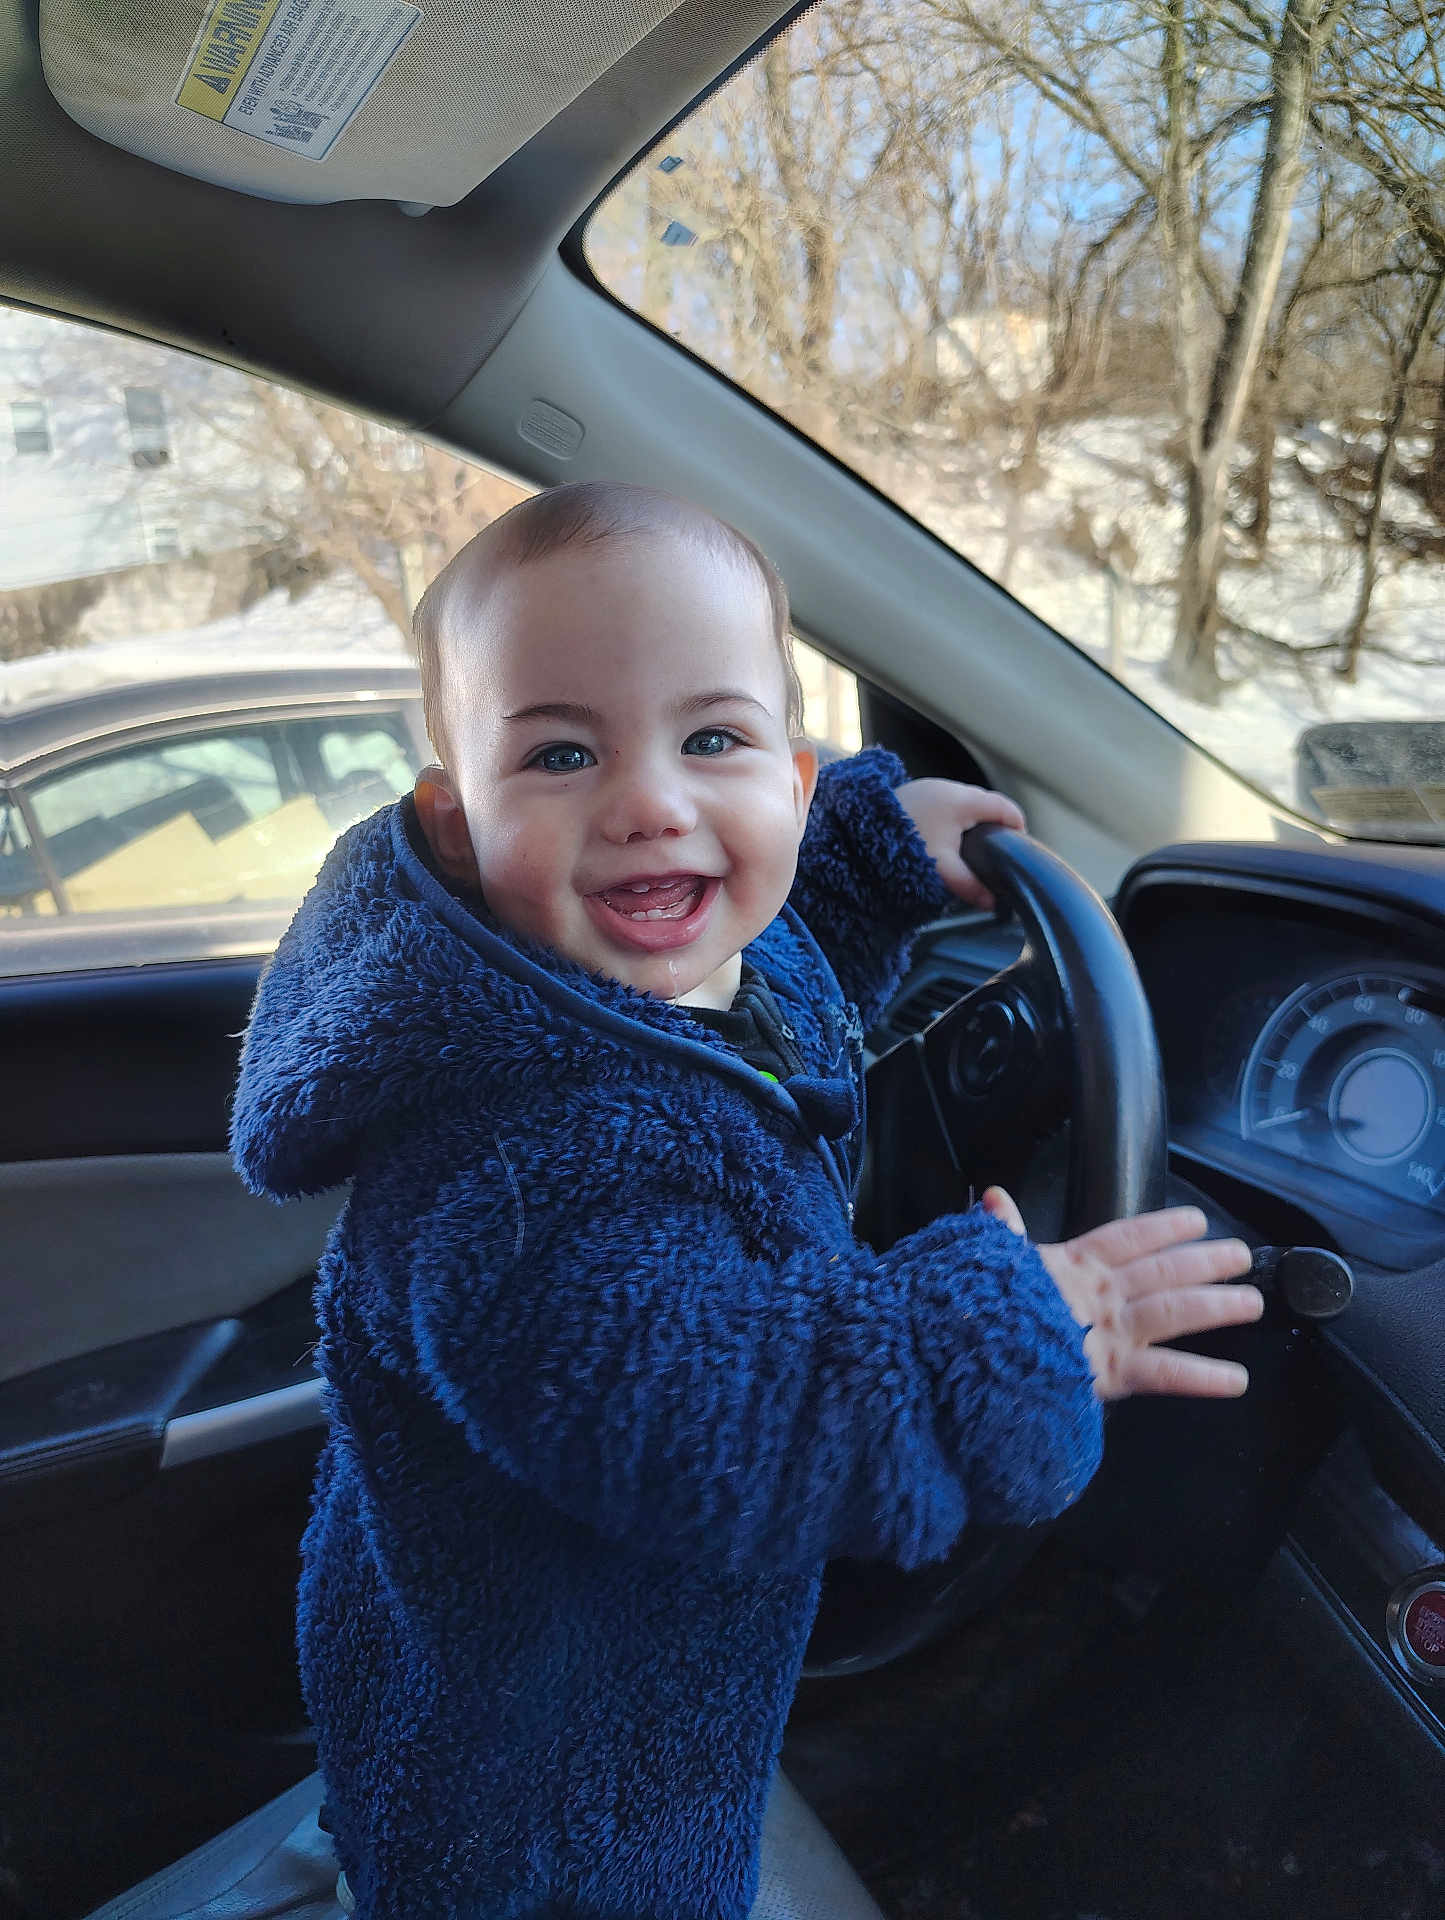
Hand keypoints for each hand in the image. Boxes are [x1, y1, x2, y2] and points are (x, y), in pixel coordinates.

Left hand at [895, 779, 1024, 910]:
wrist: (857, 833)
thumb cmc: (900, 847)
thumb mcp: (941, 870)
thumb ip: (970, 885)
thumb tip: (991, 902)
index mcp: (961, 801)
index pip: (1005, 808)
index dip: (1017, 826)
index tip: (1019, 845)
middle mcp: (947, 788)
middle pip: (985, 803)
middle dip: (995, 825)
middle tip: (997, 850)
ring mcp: (929, 788)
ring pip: (963, 802)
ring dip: (971, 820)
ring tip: (972, 846)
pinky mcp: (913, 794)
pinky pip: (944, 803)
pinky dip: (952, 817)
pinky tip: (945, 837)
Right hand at [981, 1187, 1262, 1401]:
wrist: (976, 1354)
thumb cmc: (983, 1309)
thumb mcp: (992, 1264)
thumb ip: (1003, 1231)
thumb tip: (993, 1195)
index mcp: (1072, 1264)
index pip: (1126, 1237)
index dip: (1163, 1227)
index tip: (1195, 1221)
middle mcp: (1100, 1293)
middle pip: (1163, 1271)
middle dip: (1205, 1261)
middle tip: (1241, 1255)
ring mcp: (1111, 1330)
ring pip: (1175, 1312)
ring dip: (1217, 1306)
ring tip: (1253, 1303)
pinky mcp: (1114, 1371)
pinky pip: (1166, 1373)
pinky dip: (1203, 1377)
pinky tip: (1237, 1380)